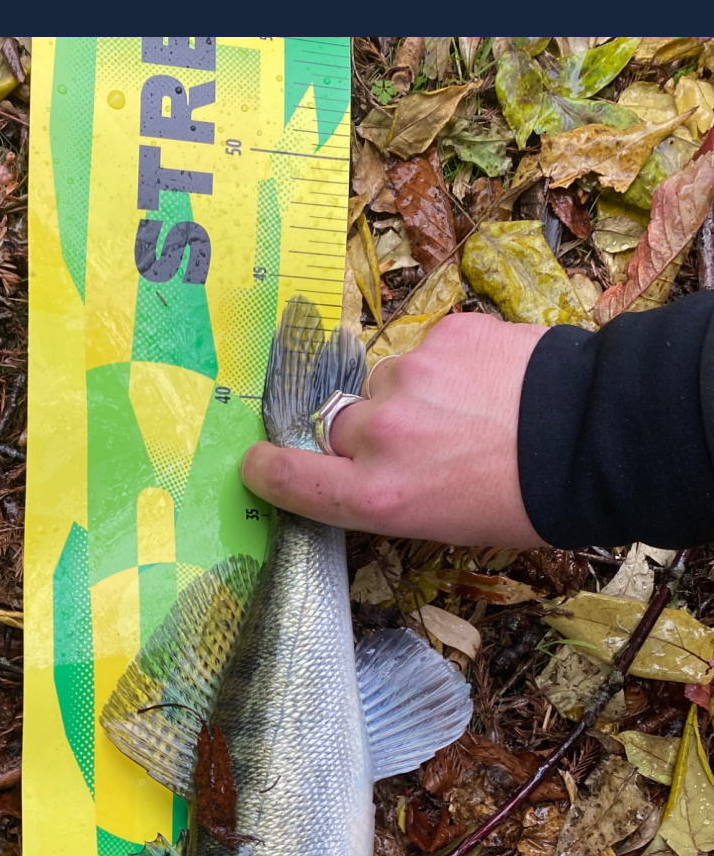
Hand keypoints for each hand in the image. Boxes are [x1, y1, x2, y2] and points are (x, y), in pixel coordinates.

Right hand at [242, 313, 547, 547]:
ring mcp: (408, 377)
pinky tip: (489, 384)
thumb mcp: (441, 522)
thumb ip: (385, 492)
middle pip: (337, 427)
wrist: (595, 437)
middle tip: (419, 447)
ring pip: (384, 384)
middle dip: (365, 435)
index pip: (287, 477)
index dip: (267, 470)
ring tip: (469, 414)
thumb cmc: (525, 501)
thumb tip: (361, 470)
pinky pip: (427, 350)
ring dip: (410, 396)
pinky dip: (450, 365)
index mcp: (376, 496)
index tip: (261, 463)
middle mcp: (379, 434)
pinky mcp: (444, 333)